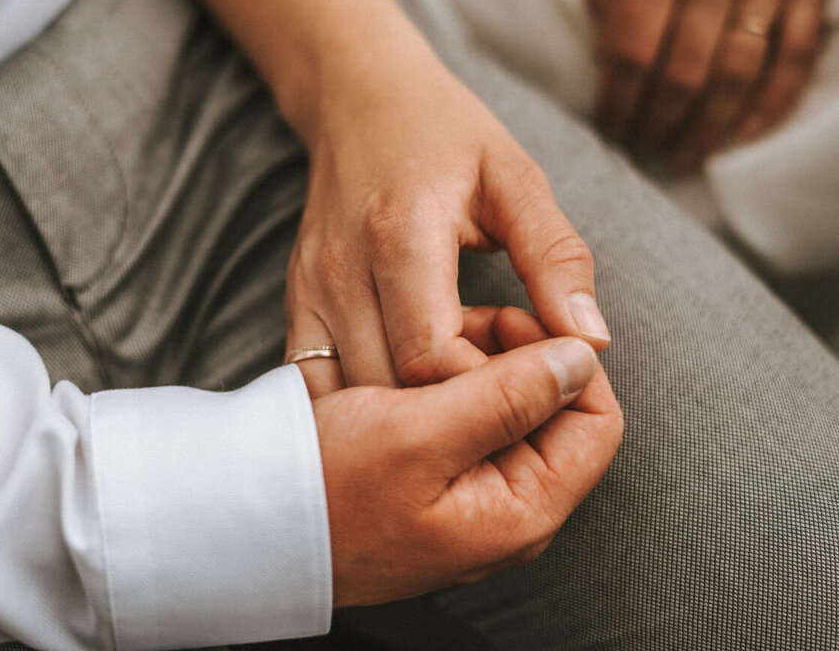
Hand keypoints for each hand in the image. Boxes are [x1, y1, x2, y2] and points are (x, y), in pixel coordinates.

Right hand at [286, 44, 609, 394]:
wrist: (361, 97)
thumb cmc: (447, 134)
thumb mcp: (516, 180)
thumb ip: (555, 258)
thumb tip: (591, 340)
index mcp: (400, 234)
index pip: (433, 353)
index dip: (488, 394)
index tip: (536, 396)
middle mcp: (340, 271)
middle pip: (389, 386)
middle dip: (453, 417)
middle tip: (509, 413)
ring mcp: (309, 291)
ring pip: (351, 397)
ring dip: (410, 417)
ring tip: (465, 404)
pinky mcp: (296, 304)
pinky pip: (320, 382)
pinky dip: (366, 405)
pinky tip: (411, 395)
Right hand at [302, 308, 622, 605]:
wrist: (241, 517)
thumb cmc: (323, 486)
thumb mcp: (422, 434)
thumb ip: (512, 394)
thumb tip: (584, 355)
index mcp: (522, 510)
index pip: (597, 421)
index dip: (564, 361)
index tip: (512, 321)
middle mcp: (503, 510)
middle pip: (552, 412)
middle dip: (513, 360)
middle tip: (455, 328)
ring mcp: (467, 497)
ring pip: (504, 409)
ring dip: (472, 368)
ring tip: (415, 354)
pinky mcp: (433, 480)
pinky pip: (461, 421)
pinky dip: (441, 389)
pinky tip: (397, 379)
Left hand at [585, 0, 828, 170]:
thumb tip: (604, 60)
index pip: (631, 49)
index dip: (617, 102)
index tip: (608, 128)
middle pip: (682, 74)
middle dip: (656, 125)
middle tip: (640, 151)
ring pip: (737, 77)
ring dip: (705, 129)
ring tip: (681, 155)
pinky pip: (795, 59)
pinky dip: (769, 106)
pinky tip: (740, 135)